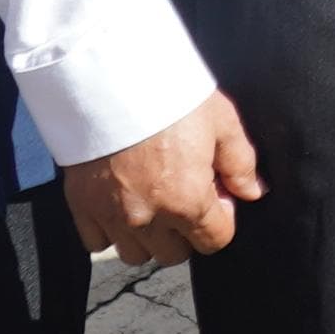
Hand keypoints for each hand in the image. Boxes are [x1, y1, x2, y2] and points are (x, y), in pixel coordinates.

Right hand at [64, 93, 261, 263]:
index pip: (214, 241)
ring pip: (135, 254)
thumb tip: (254, 192)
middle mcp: (148, 217)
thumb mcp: (222, 121)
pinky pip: (97, 242)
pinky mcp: (80, 205)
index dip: (222, 219)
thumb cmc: (172, 98)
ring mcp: (111, 215)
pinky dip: (110, 230)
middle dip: (186, 231)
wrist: (111, 79)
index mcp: (187, 200)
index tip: (216, 194)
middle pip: (174, 254)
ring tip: (153, 199)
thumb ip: (241, 163)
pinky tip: (122, 201)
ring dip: (148, 236)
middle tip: (184, 194)